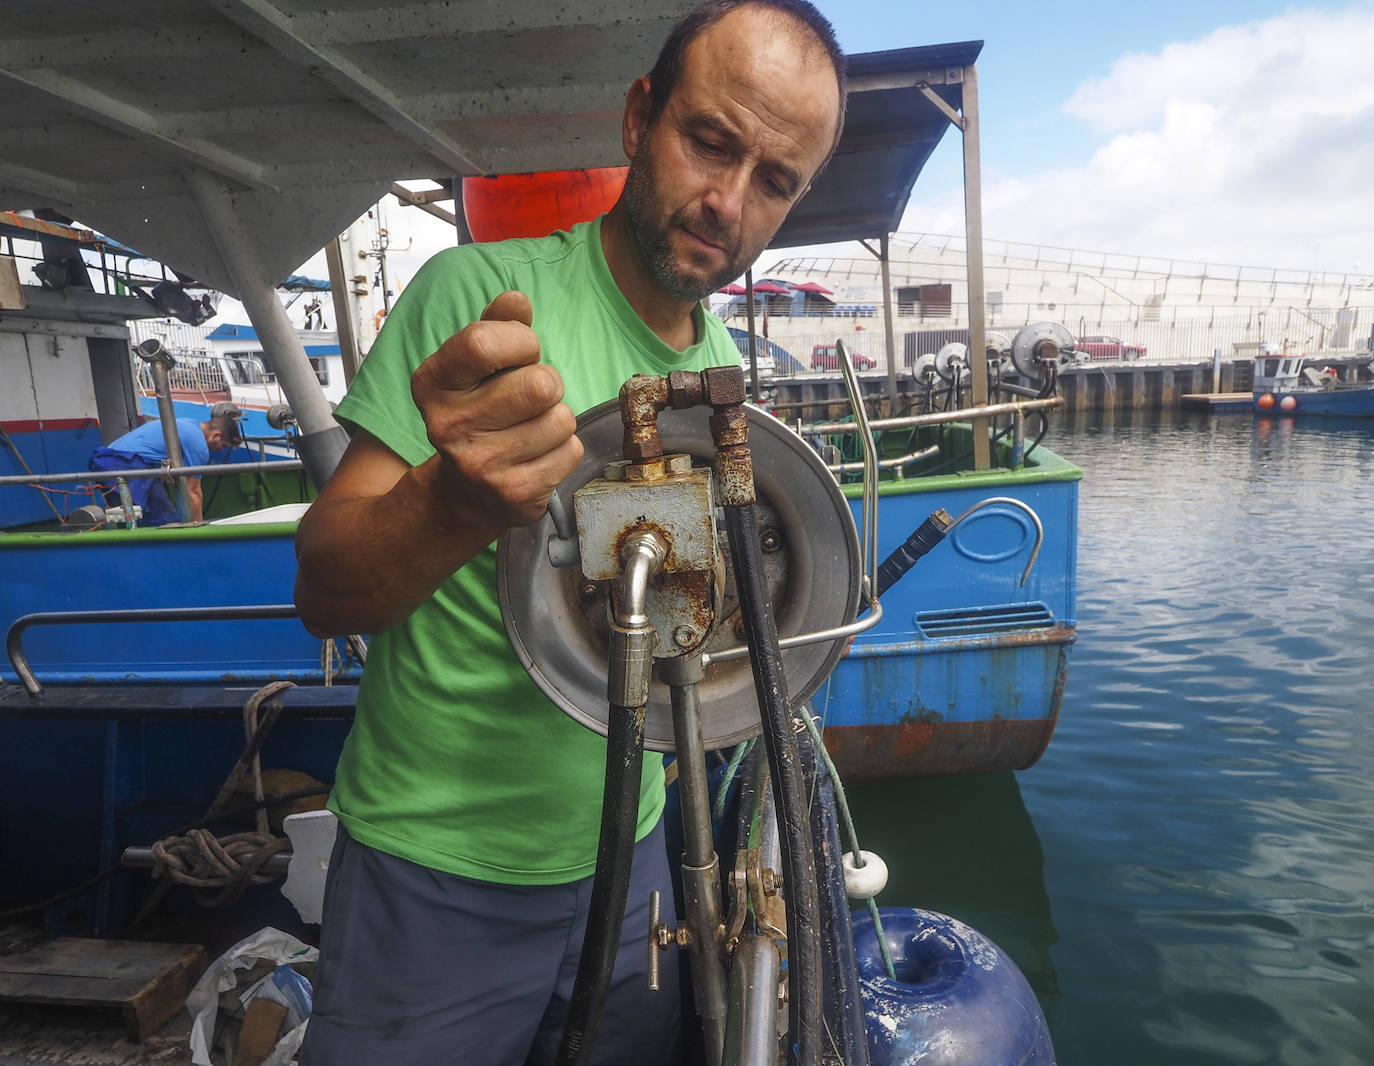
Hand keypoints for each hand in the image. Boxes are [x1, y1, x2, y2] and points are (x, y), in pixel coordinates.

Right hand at [410, 291, 582, 530]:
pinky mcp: (514, 494)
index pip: (483, 343)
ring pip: (561, 419)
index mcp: (432, 384)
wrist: (466, 492)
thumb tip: (516, 300)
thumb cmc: (480, 410)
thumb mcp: (476, 366)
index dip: (521, 340)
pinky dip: (564, 449)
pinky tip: (538, 454)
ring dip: (558, 418)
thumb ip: (496, 325)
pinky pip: (571, 451)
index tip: (523, 351)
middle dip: (548, 382)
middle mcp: (447, 426)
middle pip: (539, 384)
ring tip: (532, 427)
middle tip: (532, 396)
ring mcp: (481, 465)